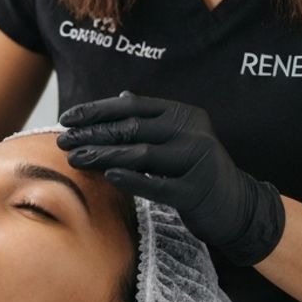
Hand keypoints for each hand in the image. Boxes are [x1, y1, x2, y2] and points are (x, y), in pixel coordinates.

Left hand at [57, 90, 284, 266]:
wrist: (237, 206)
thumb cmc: (197, 170)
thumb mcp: (180, 138)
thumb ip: (153, 119)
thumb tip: (122, 96)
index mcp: (184, 114)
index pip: (133, 106)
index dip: (97, 111)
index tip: (68, 118)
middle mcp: (193, 132)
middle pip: (133, 129)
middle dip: (93, 134)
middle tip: (63, 140)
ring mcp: (197, 160)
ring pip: (142, 154)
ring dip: (104, 156)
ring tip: (75, 159)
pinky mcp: (197, 191)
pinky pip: (157, 185)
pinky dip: (131, 179)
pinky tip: (108, 176)